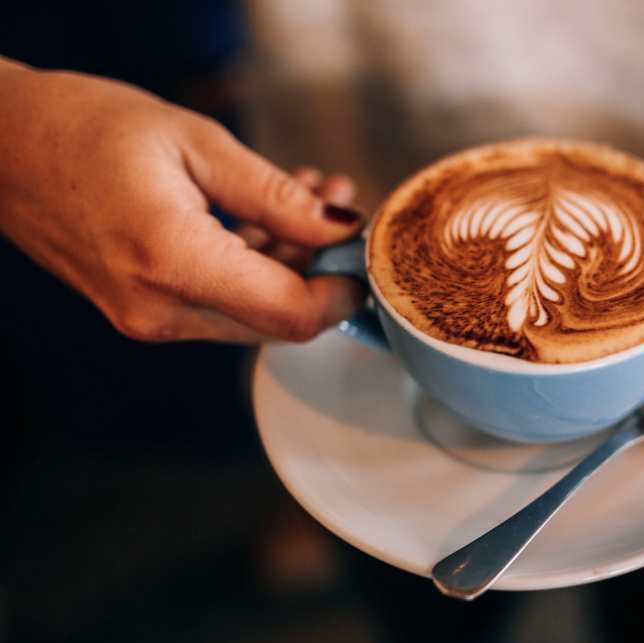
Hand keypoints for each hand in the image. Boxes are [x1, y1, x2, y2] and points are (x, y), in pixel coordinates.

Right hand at [0, 59, 365, 343]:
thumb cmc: (85, 127)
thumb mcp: (198, 144)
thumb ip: (279, 197)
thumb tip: (343, 229)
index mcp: (174, 263)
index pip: (293, 314)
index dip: (344, 291)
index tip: (364, 250)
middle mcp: (160, 310)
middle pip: (279, 320)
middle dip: (321, 267)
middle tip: (335, 201)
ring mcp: (148, 318)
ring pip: (254, 313)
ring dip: (291, 261)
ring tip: (303, 193)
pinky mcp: (144, 312)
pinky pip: (222, 303)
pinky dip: (255, 267)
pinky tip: (265, 215)